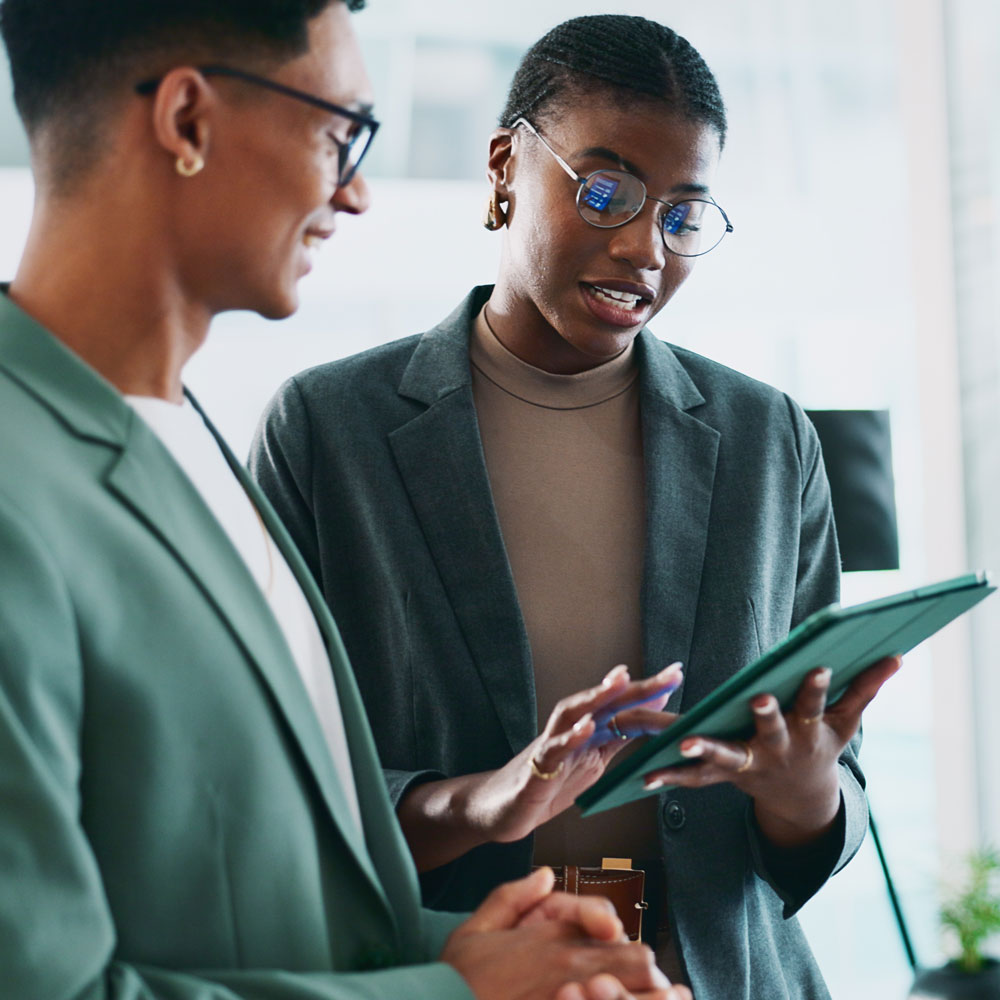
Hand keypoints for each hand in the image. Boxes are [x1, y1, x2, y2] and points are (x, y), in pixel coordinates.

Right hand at [441, 869, 688, 999]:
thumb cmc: (455, 982)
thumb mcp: (474, 930)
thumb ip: (512, 897)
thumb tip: (544, 875)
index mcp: (551, 936)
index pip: (612, 924)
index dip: (621, 940)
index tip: (615, 951)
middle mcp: (570, 965)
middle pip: (639, 961)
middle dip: (643, 975)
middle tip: (639, 988)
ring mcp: (571, 997)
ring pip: (633, 993)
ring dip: (640, 998)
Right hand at [477, 662, 682, 843]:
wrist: (505, 808)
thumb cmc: (549, 783)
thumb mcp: (593, 760)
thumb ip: (617, 737)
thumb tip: (650, 716)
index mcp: (588, 729)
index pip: (621, 705)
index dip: (649, 691)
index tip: (676, 673)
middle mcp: (570, 729)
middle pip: (603, 701)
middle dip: (636, 686)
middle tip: (669, 673)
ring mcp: (551, 745)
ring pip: (573, 713)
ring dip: (597, 696)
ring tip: (621, 680)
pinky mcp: (537, 768)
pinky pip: (553, 750)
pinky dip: (570, 737)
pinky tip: (586, 727)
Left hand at [641, 656, 900, 846]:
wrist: (801, 797)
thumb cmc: (822, 744)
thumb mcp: (846, 721)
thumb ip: (866, 687)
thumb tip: (897, 654)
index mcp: (807, 731)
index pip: (813, 704)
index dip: (816, 687)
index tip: (818, 666)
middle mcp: (778, 749)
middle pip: (770, 730)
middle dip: (767, 715)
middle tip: (760, 698)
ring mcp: (749, 765)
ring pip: (724, 757)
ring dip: (703, 751)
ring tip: (682, 745)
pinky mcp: (723, 776)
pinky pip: (693, 778)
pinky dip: (671, 774)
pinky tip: (643, 775)